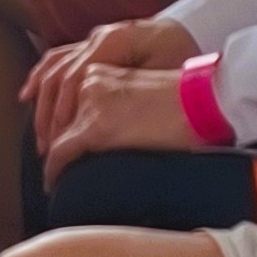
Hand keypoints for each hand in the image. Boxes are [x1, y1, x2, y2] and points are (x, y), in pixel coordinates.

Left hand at [21, 59, 198, 188]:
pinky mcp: (95, 127)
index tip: (58, 144)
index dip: (61, 126)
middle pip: (60, 118)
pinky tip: (53, 184)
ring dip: (55, 157)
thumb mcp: (141, 94)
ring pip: (58, 136)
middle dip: (54, 141)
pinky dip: (53, 171)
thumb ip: (118, 104)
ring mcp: (91, 104)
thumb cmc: (184, 105)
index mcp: (101, 72)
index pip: (69, 101)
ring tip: (56, 178)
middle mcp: (90, 82)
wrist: (203, 104)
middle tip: (55, 166)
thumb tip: (109, 130)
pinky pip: (61, 153)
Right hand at [23, 17, 199, 150]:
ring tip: (37, 131)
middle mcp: (98, 36)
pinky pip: (59, 58)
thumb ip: (133, 92)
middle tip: (44, 148)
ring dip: (41, 100)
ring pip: (54, 66)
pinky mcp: (97, 44)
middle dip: (48, 114)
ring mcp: (95, 37)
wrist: (199, 28)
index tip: (56, 146)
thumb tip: (104, 125)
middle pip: (59, 75)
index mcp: (113, 41)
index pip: (73, 80)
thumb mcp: (165, 77)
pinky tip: (30, 94)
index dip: (62, 115)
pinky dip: (42, 76)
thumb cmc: (185, 56)